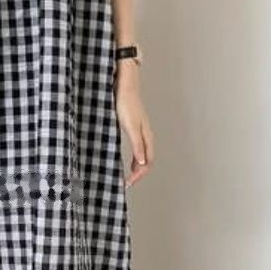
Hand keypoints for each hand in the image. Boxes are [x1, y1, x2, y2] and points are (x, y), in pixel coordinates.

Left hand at [114, 63, 154, 187]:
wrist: (124, 85)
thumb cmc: (126, 103)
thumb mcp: (130, 126)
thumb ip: (137, 145)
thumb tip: (142, 163)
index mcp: (146, 137)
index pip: (146, 163)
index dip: (138, 176)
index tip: (127, 184)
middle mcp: (145, 136)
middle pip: (146, 161)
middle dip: (137, 175)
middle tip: (126, 184)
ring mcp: (140, 132)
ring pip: (142, 155)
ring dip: (136, 167)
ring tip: (126, 176)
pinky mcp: (133, 127)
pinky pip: (137, 147)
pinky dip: (133, 157)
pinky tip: (125, 159)